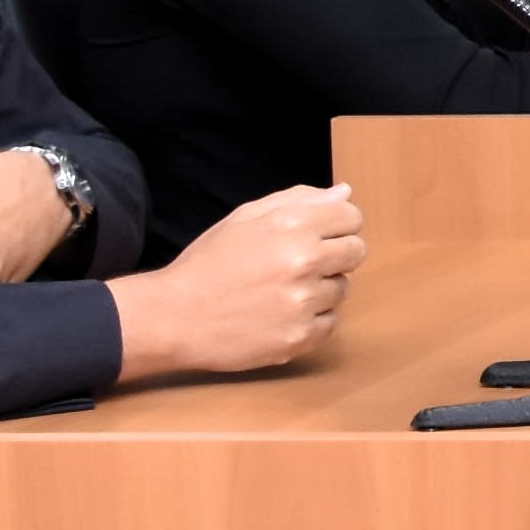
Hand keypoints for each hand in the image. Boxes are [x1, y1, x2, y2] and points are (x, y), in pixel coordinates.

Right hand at [108, 185, 363, 383]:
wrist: (173, 317)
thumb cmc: (208, 264)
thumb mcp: (244, 219)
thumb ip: (298, 201)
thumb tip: (344, 193)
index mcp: (291, 226)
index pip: (352, 217)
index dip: (336, 225)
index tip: (319, 234)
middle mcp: (303, 261)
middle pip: (356, 251)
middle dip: (334, 254)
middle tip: (300, 263)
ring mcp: (303, 302)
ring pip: (342, 289)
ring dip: (321, 289)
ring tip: (282, 290)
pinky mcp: (300, 336)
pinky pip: (330, 322)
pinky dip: (311, 320)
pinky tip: (280, 314)